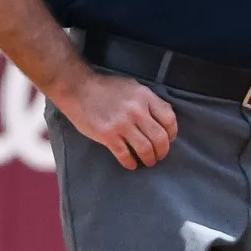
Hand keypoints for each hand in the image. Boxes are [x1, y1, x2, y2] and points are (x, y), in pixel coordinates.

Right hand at [57, 69, 177, 169]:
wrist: (78, 88)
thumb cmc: (106, 88)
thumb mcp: (133, 87)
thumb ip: (149, 100)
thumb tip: (164, 116)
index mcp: (145, 97)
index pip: (169, 119)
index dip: (172, 133)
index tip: (169, 140)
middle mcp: (136, 110)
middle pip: (159, 138)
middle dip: (162, 151)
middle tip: (159, 156)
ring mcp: (122, 124)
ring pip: (145, 149)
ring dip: (149, 159)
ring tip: (147, 161)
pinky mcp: (107, 135)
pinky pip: (124, 155)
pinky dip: (130, 163)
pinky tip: (131, 164)